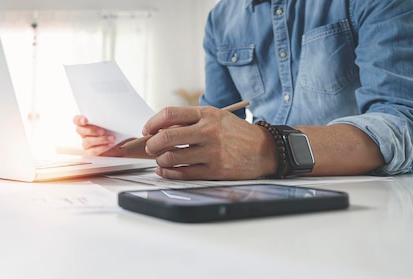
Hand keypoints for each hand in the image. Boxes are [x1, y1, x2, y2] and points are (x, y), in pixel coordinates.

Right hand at [72, 115, 129, 156]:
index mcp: (87, 123)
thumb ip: (114, 118)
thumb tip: (123, 114)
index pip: (77, 120)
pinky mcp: (91, 152)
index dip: (79, 120)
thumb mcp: (115, 122)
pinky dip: (101, 148)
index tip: (86, 120)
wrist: (123, 144)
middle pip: (80, 130)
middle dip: (91, 130)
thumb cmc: (116, 131)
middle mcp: (84, 133)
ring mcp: (87, 143)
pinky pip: (92, 151)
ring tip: (111, 138)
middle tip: (102, 131)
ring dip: (100, 139)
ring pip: (87, 141)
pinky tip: (109, 145)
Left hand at [142, 106, 276, 179]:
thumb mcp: (216, 117)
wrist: (265, 149)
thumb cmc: (236, 133)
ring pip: (172, 157)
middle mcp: (209, 131)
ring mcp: (212, 152)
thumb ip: (191, 121)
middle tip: (149, 147)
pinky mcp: (215, 171)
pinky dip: (169, 173)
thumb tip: (160, 130)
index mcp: (207, 114)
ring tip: (161, 159)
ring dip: (160, 160)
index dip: (152, 123)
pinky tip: (166, 170)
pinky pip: (183, 173)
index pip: (169, 114)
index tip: (147, 130)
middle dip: (152, 144)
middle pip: (167, 137)